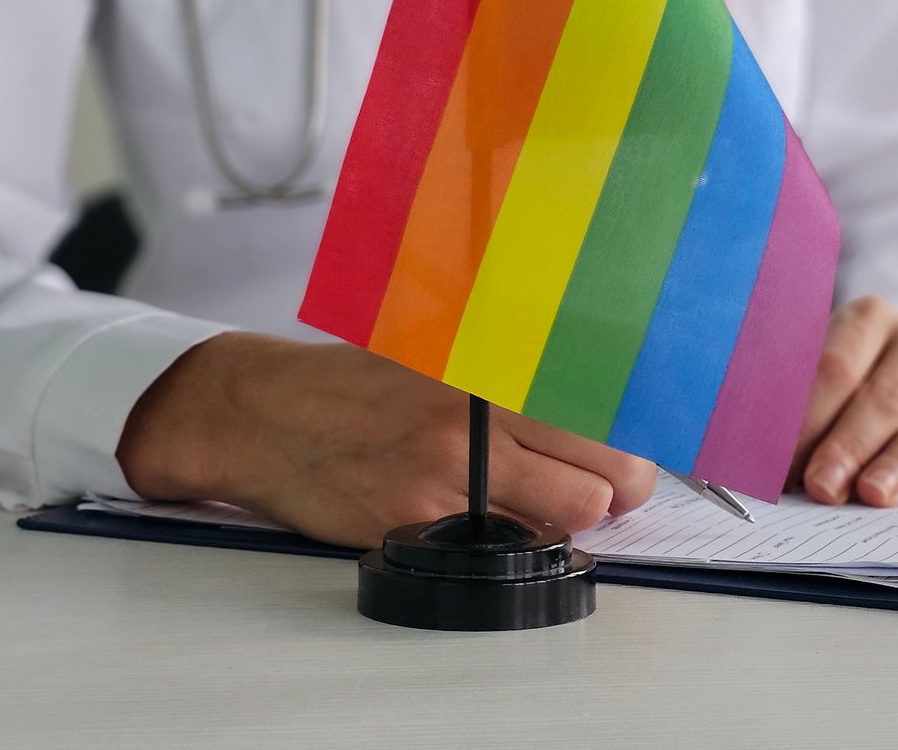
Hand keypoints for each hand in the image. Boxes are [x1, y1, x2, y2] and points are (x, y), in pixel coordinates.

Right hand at [116, 332, 658, 548]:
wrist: (261, 412)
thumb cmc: (349, 385)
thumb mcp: (434, 354)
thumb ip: (505, 378)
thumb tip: (587, 410)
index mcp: (490, 362)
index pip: (602, 402)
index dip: (631, 438)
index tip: (636, 452)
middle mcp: (481, 411)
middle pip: (606, 466)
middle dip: (620, 487)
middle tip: (610, 491)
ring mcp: (454, 468)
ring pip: (570, 510)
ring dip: (570, 517)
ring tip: (545, 505)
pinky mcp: (422, 517)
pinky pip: (504, 544)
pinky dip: (510, 541)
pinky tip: (487, 523)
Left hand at [789, 298, 897, 506]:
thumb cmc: (854, 394)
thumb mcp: (820, 391)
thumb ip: (796, 416)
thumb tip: (764, 464)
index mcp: (870, 318)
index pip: (837, 366)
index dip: (810, 418)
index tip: (786, 460)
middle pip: (886, 394)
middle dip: (850, 445)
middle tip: (824, 486)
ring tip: (875, 494)